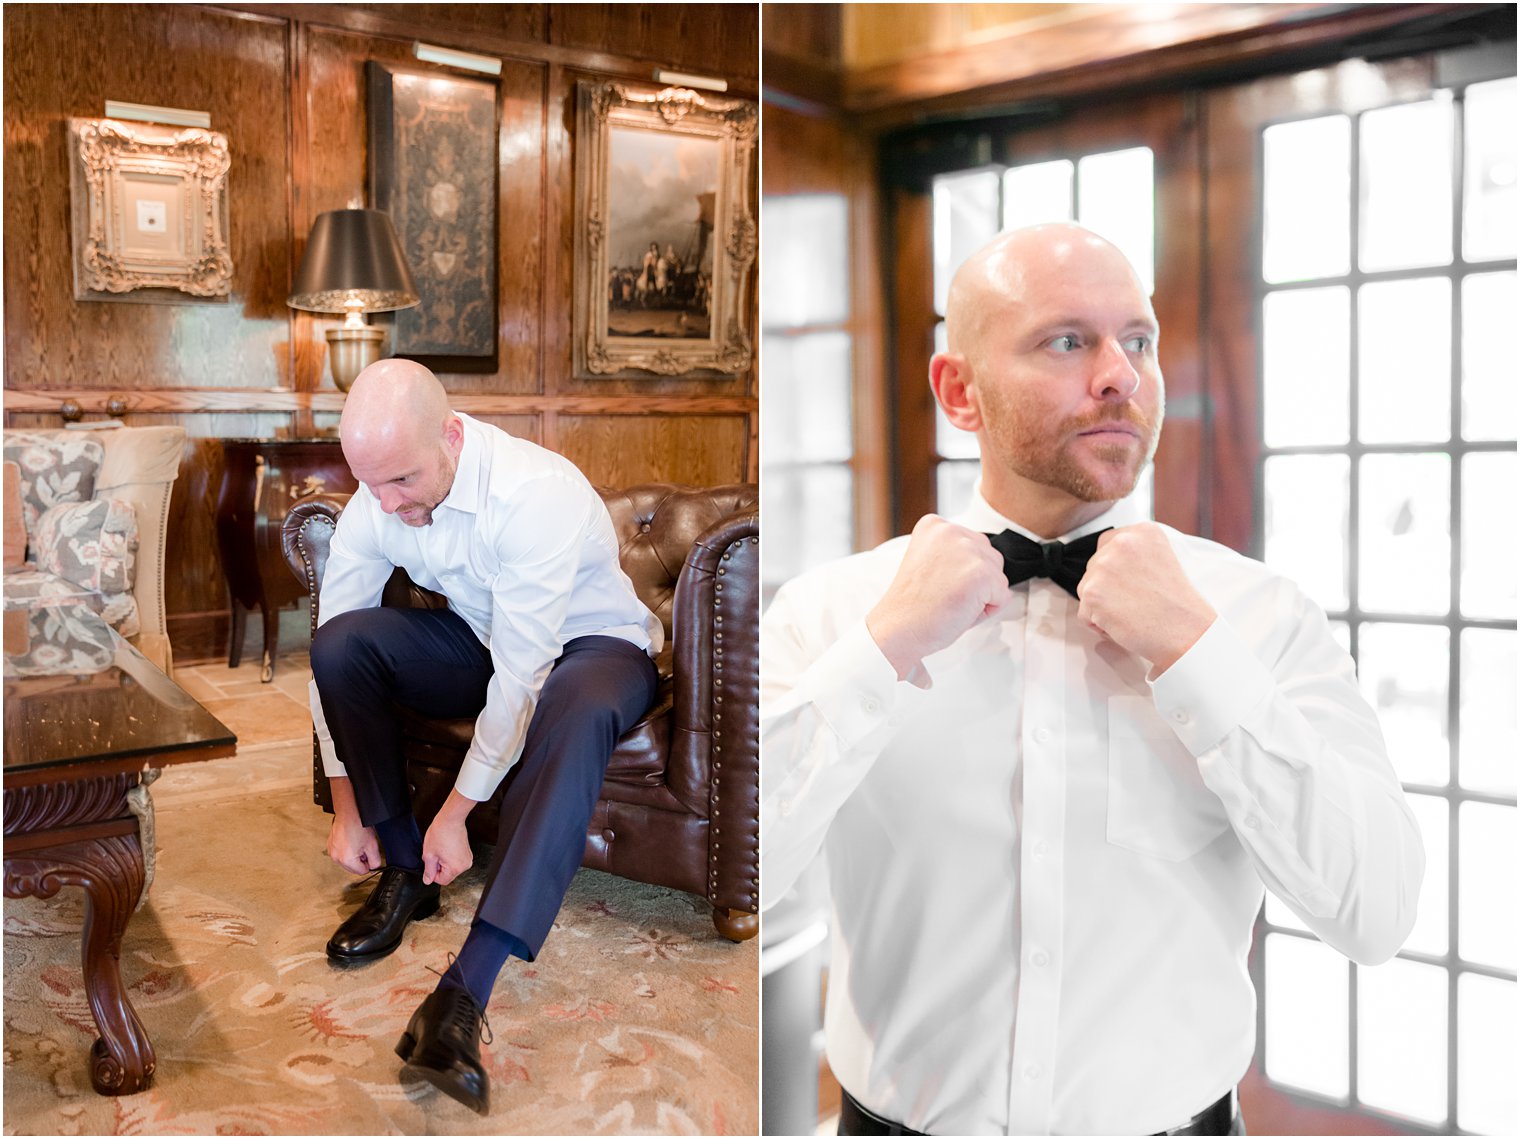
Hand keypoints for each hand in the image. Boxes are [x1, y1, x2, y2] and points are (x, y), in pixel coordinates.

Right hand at [327, 812, 381, 874]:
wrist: (349, 814)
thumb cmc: (358, 826)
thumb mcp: (373, 846)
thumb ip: (375, 861)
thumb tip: (374, 866)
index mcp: (347, 860)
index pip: (362, 872)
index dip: (368, 864)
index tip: (369, 855)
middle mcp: (336, 858)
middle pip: (353, 868)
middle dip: (360, 860)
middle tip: (363, 848)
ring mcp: (331, 852)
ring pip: (346, 862)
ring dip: (353, 856)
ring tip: (357, 843)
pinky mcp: (330, 846)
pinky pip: (340, 854)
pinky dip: (346, 851)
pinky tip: (350, 841)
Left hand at [422, 813, 473, 885]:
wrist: (451, 819)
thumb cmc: (440, 833)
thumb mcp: (429, 855)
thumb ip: (428, 871)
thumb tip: (427, 880)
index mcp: (455, 868)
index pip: (442, 881)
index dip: (433, 873)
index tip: (431, 864)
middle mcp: (464, 865)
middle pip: (448, 875)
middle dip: (439, 867)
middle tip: (436, 854)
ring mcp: (467, 858)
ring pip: (451, 868)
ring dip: (444, 862)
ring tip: (441, 849)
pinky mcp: (468, 853)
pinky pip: (456, 861)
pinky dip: (449, 857)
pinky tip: (446, 847)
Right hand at [866, 514, 1011, 680]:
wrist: (898, 629)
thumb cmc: (912, 605)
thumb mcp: (930, 562)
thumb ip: (956, 554)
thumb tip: (990, 568)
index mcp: (935, 525)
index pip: (972, 545)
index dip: (960, 571)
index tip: (936, 582)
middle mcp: (951, 531)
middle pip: (989, 557)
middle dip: (975, 581)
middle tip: (944, 594)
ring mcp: (967, 551)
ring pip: (998, 575)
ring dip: (982, 594)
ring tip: (951, 601)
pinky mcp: (981, 574)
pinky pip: (1002, 595)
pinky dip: (986, 610)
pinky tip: (959, 610)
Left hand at [1076, 523, 1215, 675]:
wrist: (1186, 632)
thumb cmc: (1179, 605)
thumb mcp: (1164, 559)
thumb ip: (1135, 553)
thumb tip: (1110, 558)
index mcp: (1143, 532)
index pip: (1107, 544)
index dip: (1115, 569)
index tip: (1131, 582)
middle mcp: (1123, 543)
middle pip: (1094, 567)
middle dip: (1108, 588)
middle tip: (1136, 600)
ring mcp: (1105, 566)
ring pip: (1086, 589)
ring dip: (1103, 606)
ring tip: (1132, 612)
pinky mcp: (1093, 592)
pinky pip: (1084, 613)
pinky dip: (1099, 624)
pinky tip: (1123, 623)